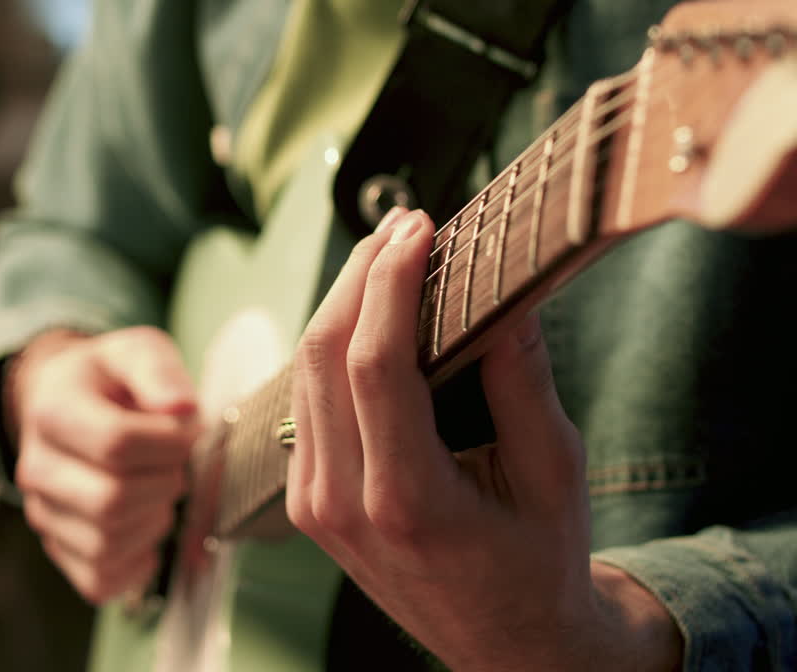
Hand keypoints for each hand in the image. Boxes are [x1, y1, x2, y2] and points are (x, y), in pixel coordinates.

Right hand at [7, 326, 197, 603]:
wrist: (66, 400)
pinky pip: (99, 580)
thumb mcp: (134, 351)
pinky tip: (148, 527)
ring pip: (107, 544)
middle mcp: (36, 468)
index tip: (187, 429)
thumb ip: (158, 370)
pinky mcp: (58, 548)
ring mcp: (43, 513)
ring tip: (160, 488)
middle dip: (164, 484)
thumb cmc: (108, 380)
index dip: (169, 442)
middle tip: (176, 463)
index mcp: (51, 412)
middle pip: (112, 500)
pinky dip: (136, 563)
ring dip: (155, 520)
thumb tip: (182, 407)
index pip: (117, 443)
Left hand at [285, 208, 680, 670]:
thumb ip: (523, 382)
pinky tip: (367, 317)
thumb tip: (506, 292)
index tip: (415, 229)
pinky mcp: (307, 502)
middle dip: (358, 277)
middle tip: (401, 226)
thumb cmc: (537, 566)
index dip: (389, 284)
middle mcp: (341, 504)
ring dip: (341, 306)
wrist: (504, 645)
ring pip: (303, 376)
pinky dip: (332, 350)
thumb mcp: (552, 474)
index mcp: (407, 503)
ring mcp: (314, 505)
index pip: (374, 365)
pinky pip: (305, 405)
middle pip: (322, 358)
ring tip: (387, 256)